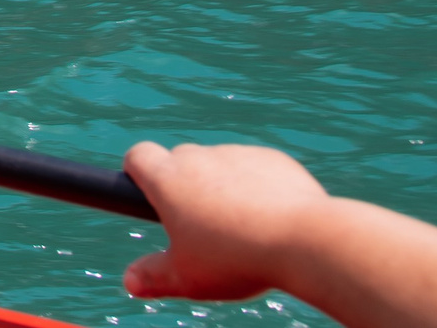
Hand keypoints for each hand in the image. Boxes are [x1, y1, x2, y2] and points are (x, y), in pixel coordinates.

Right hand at [123, 142, 328, 301]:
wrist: (306, 241)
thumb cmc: (238, 259)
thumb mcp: (188, 277)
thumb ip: (154, 276)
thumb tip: (130, 282)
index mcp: (168, 180)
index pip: (138, 156)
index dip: (139, 173)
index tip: (150, 196)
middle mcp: (198, 157)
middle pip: (180, 160)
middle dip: (186, 186)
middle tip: (203, 226)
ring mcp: (237, 154)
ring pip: (220, 165)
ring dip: (223, 186)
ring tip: (245, 229)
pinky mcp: (273, 159)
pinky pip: (256, 168)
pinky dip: (257, 186)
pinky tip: (272, 219)